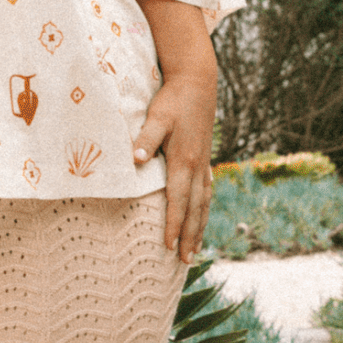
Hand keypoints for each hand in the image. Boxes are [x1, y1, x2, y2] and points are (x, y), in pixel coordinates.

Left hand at [132, 68, 215, 262]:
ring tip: (196, 250)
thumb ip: (146, 137)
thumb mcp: (157, 116)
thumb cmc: (173, 99)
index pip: (178, 201)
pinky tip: (201, 218)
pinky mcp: (204, 158)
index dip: (174, 225)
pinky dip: (204, 209)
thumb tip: (136, 158)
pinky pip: (206, 191)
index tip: (169, 246)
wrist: (197, 81)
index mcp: (184, 160)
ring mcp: (203, 163)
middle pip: (194, 209)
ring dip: (200, 227)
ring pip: (203, 202)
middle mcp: (197, 166)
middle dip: (190, 236)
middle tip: (185, 261)